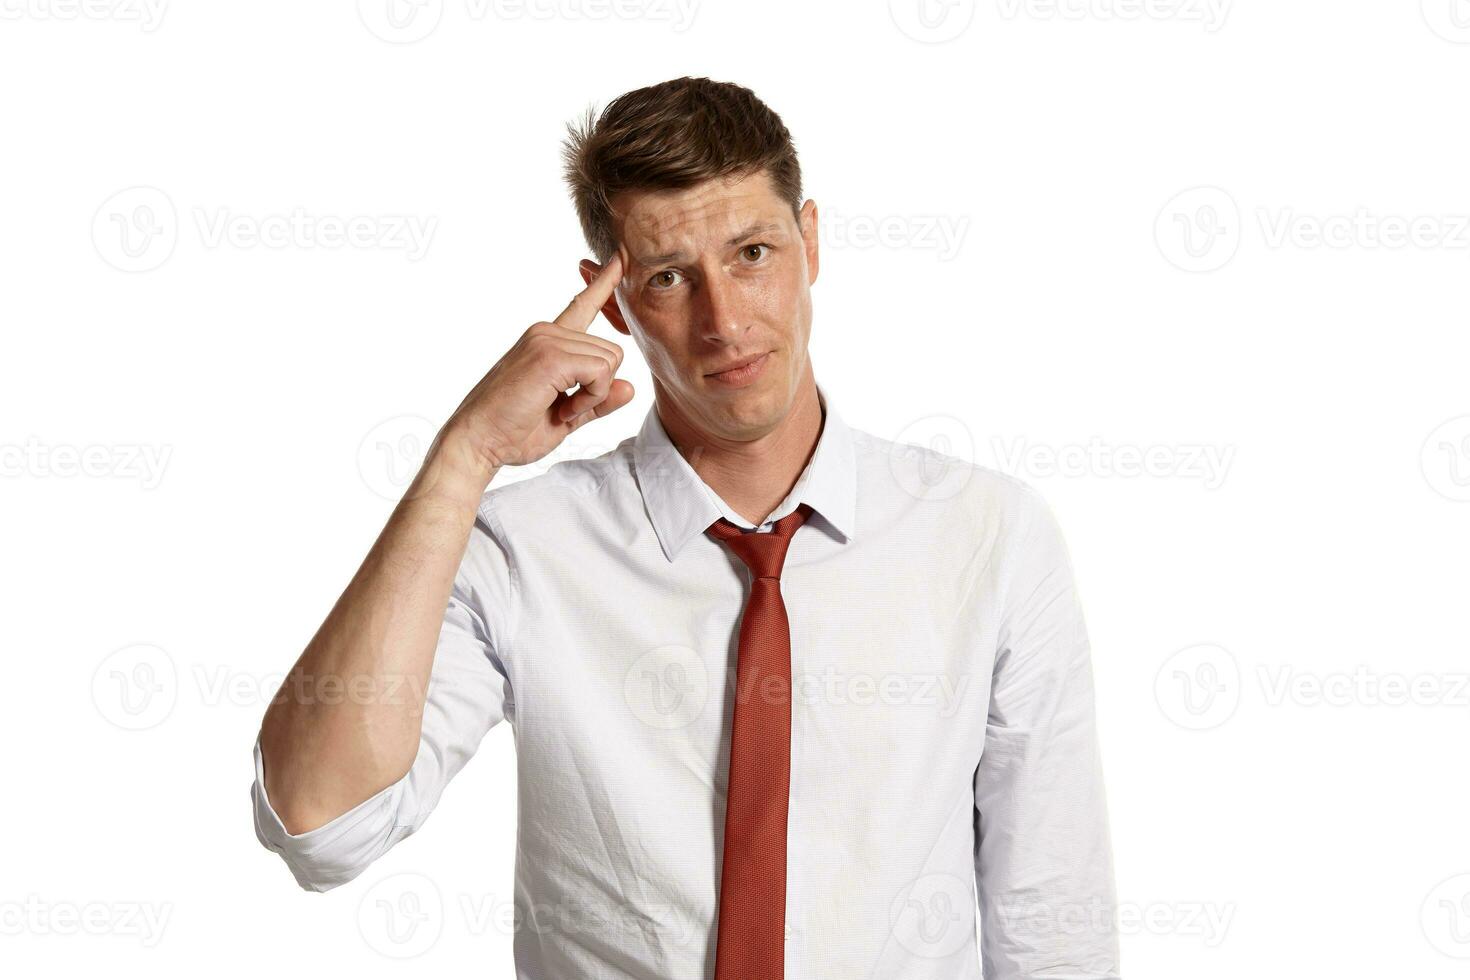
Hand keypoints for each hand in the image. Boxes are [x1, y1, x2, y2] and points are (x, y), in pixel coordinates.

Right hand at [439, 255, 633, 481]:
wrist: (477, 442)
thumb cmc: (513, 431)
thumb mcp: (567, 416)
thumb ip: (599, 401)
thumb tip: (630, 387)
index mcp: (548, 340)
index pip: (582, 306)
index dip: (603, 285)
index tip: (618, 260)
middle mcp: (547, 332)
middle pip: (612, 351)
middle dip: (599, 388)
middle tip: (565, 408)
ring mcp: (547, 340)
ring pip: (610, 361)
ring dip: (594, 395)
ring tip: (559, 408)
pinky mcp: (550, 356)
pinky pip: (600, 373)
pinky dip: (590, 399)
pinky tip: (562, 409)